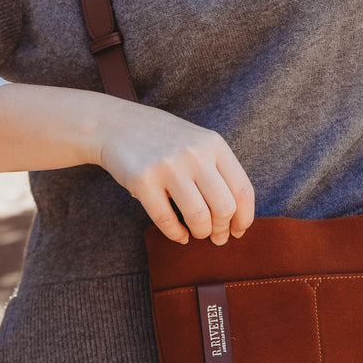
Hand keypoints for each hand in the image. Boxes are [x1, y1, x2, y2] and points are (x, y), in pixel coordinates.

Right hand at [95, 102, 254, 245]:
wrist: (118, 125)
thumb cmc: (164, 140)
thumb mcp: (198, 143)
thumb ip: (218, 171)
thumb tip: (236, 216)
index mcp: (214, 144)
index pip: (242, 190)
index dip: (244, 218)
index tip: (238, 230)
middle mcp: (194, 153)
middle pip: (224, 207)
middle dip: (222, 229)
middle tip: (216, 237)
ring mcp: (168, 166)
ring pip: (198, 217)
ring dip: (201, 233)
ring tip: (197, 233)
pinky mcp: (143, 180)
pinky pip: (167, 220)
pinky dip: (177, 235)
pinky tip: (180, 235)